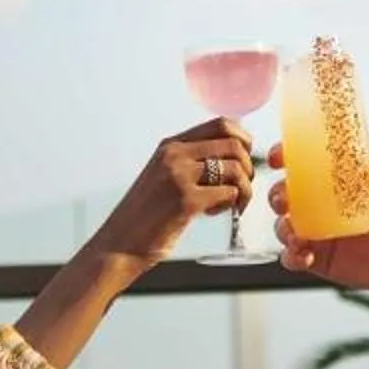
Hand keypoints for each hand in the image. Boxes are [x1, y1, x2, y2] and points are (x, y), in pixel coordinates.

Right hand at [86, 119, 253, 273]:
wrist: (119, 244)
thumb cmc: (146, 215)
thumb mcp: (163, 176)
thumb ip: (190, 162)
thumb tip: (233, 157)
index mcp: (170, 145)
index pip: (221, 124)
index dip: (243, 139)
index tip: (245, 160)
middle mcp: (174, 155)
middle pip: (234, 144)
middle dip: (248, 166)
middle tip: (242, 187)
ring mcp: (179, 176)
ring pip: (236, 168)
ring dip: (244, 188)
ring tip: (232, 203)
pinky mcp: (186, 201)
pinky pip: (229, 193)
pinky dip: (232, 204)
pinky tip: (215, 213)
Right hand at [268, 147, 368, 290]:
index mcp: (336, 181)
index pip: (303, 163)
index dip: (284, 156)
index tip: (279, 157)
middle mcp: (320, 205)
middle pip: (283, 194)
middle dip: (276, 195)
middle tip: (284, 201)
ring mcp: (317, 232)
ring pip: (283, 226)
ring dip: (282, 228)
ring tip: (297, 236)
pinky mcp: (317, 259)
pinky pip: (292, 257)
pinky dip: (291, 256)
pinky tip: (304, 257)